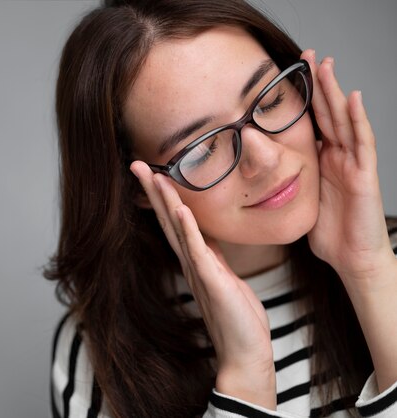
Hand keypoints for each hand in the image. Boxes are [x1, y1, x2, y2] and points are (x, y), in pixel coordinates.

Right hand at [130, 161, 275, 408]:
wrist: (245, 353)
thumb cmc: (238, 318)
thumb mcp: (225, 277)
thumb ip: (212, 257)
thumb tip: (207, 238)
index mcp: (195, 259)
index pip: (173, 220)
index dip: (161, 195)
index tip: (151, 171)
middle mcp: (191, 262)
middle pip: (166, 219)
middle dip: (152, 190)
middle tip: (136, 164)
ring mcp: (199, 271)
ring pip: (177, 229)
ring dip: (164, 201)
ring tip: (153, 176)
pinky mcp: (212, 281)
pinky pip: (198, 250)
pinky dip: (188, 228)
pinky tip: (179, 208)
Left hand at [301, 49, 393, 283]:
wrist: (351, 257)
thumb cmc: (328, 231)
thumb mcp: (300, 198)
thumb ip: (287, 180)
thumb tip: (258, 171)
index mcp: (322, 160)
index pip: (312, 122)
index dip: (304, 98)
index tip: (290, 75)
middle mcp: (338, 156)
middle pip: (327, 114)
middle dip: (319, 85)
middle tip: (310, 56)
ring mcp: (353, 163)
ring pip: (344, 120)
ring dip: (335, 92)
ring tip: (327, 66)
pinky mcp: (364, 175)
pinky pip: (362, 143)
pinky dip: (358, 120)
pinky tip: (352, 98)